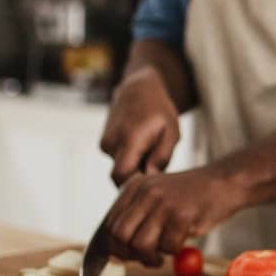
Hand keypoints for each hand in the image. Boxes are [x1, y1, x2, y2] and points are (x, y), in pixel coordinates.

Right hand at [99, 67, 180, 185]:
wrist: (138, 89)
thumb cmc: (159, 111)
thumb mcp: (171, 132)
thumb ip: (162, 156)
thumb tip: (149, 177)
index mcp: (129, 139)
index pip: (120, 176)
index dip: (133, 186)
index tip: (150, 186)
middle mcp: (112, 142)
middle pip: (121, 177)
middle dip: (138, 178)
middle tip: (158, 169)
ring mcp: (105, 143)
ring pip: (121, 169)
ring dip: (136, 167)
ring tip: (152, 152)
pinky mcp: (104, 145)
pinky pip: (118, 161)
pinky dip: (131, 160)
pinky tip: (143, 149)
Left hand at [104, 166, 239, 266]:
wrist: (225, 183)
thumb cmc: (191, 197)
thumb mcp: (158, 198)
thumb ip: (136, 219)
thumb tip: (116, 255)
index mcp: (134, 187)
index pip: (110, 225)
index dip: (117, 247)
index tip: (130, 255)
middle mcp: (145, 192)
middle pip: (120, 236)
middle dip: (130, 255)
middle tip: (146, 259)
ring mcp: (164, 202)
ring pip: (141, 245)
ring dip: (150, 259)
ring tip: (161, 257)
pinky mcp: (183, 214)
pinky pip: (168, 246)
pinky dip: (173, 251)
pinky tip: (180, 244)